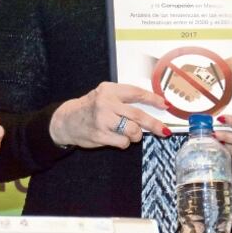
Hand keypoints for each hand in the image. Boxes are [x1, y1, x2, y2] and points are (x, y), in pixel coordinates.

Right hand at [49, 82, 170, 148]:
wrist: (66, 120)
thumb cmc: (90, 108)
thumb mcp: (105, 95)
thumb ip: (125, 99)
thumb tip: (153, 105)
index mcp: (109, 90)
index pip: (136, 93)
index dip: (153, 99)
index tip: (164, 105)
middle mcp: (106, 103)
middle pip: (138, 115)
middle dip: (154, 124)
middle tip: (164, 130)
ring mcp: (103, 120)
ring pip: (133, 131)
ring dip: (136, 135)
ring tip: (130, 133)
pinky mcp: (100, 135)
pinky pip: (123, 142)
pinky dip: (124, 142)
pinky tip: (116, 138)